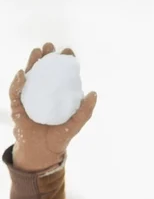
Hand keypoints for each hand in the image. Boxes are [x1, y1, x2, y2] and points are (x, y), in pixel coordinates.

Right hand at [9, 42, 96, 171]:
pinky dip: (18, 82)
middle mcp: (41, 93)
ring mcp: (28, 98)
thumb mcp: (76, 124)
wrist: (43, 152)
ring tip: (38, 51)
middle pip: (43, 70)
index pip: (59, 75)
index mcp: (55, 95)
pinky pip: (15, 92)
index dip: (62, 62)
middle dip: (46, 56)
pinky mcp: (17, 106)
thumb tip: (94, 92)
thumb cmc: (59, 137)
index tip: (69, 52)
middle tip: (50, 46)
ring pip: (29, 76)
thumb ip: (85, 110)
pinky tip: (23, 73)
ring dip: (32, 62)